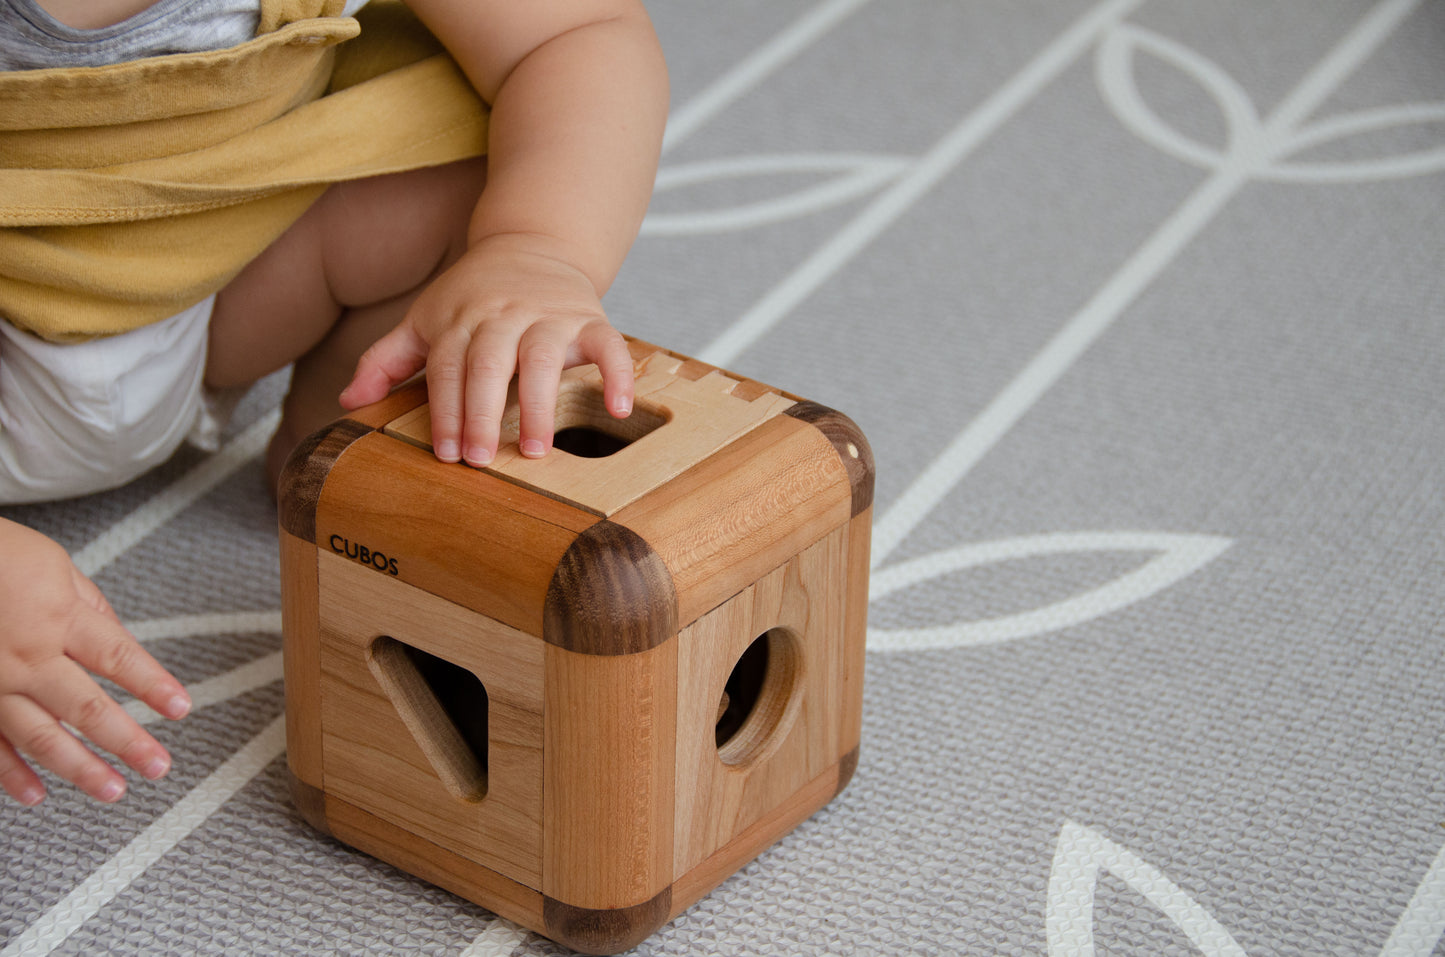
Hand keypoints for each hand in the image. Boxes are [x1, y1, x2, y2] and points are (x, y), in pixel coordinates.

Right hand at [0, 519, 190, 805]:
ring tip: (113, 791)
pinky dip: (11, 774)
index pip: (119, 659)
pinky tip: (36, 794)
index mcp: (60, 619)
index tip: (179, 709)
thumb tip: (118, 638)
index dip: (153, 686)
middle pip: (88, 708)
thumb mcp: (56, 567)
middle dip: (127, 741)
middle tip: (157, 766)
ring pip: (42, 736)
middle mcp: (28, 657)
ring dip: (80, 769)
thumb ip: (89, 608)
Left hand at [339, 234, 635, 466]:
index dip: (445, 411)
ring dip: (539, 405)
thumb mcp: (424, 319)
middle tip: (480, 460)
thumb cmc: (473, 294)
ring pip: (544, 358)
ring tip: (533, 450)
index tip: (445, 453)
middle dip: (482, 413)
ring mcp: (550, 316)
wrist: (533, 241)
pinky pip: (609, 346)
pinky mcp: (591, 318)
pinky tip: (618, 409)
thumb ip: (386, 359)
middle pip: (490, 364)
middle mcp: (503, 315)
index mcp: (460, 319)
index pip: (448, 369)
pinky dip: (617, 375)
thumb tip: (348, 401)